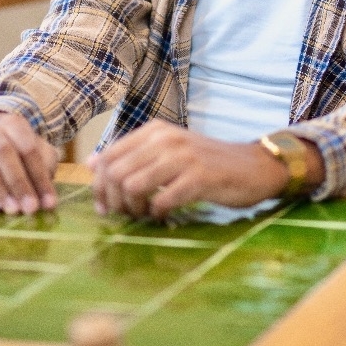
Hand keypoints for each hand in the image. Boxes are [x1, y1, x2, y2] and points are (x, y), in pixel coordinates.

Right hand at [0, 112, 58, 214]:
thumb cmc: (21, 148)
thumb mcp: (40, 151)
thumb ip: (46, 169)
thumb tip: (48, 201)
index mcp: (14, 124)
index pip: (28, 148)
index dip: (39, 176)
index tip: (49, 202)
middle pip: (3, 153)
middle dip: (19, 183)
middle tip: (30, 208)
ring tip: (13, 210)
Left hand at [87, 119, 322, 219]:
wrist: (253, 166)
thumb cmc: (206, 162)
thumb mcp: (167, 151)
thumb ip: (132, 155)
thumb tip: (91, 162)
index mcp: (154, 129)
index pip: (108, 157)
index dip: (100, 186)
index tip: (106, 206)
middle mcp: (166, 138)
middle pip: (116, 174)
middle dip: (114, 201)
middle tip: (125, 215)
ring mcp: (183, 157)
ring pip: (133, 187)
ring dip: (133, 209)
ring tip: (144, 215)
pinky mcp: (199, 178)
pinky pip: (162, 201)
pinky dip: (157, 214)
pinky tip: (164, 215)